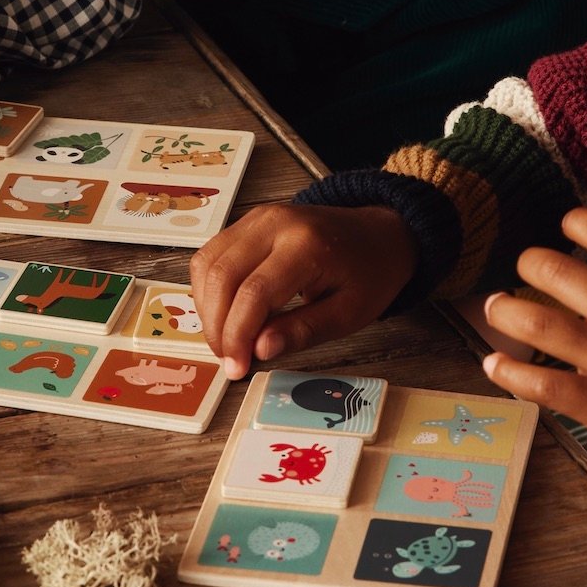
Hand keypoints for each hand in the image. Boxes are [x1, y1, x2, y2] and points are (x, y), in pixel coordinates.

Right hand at [191, 203, 417, 378]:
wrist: (378, 234)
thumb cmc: (368, 274)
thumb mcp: (349, 313)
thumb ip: (304, 330)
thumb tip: (259, 350)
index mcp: (307, 245)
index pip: (254, 292)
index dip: (237, 335)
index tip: (236, 368)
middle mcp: (275, 224)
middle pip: (223, 276)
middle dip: (217, 327)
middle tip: (229, 360)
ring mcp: (258, 218)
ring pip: (208, 264)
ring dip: (208, 309)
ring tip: (227, 341)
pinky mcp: (248, 222)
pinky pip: (211, 255)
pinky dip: (209, 289)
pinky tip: (226, 314)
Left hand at [481, 206, 586, 499]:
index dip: (572, 223)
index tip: (566, 230)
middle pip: (551, 270)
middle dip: (529, 263)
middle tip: (524, 270)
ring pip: (534, 323)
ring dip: (504, 311)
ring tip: (494, 307)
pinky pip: (541, 384)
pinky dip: (509, 372)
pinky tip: (493, 363)